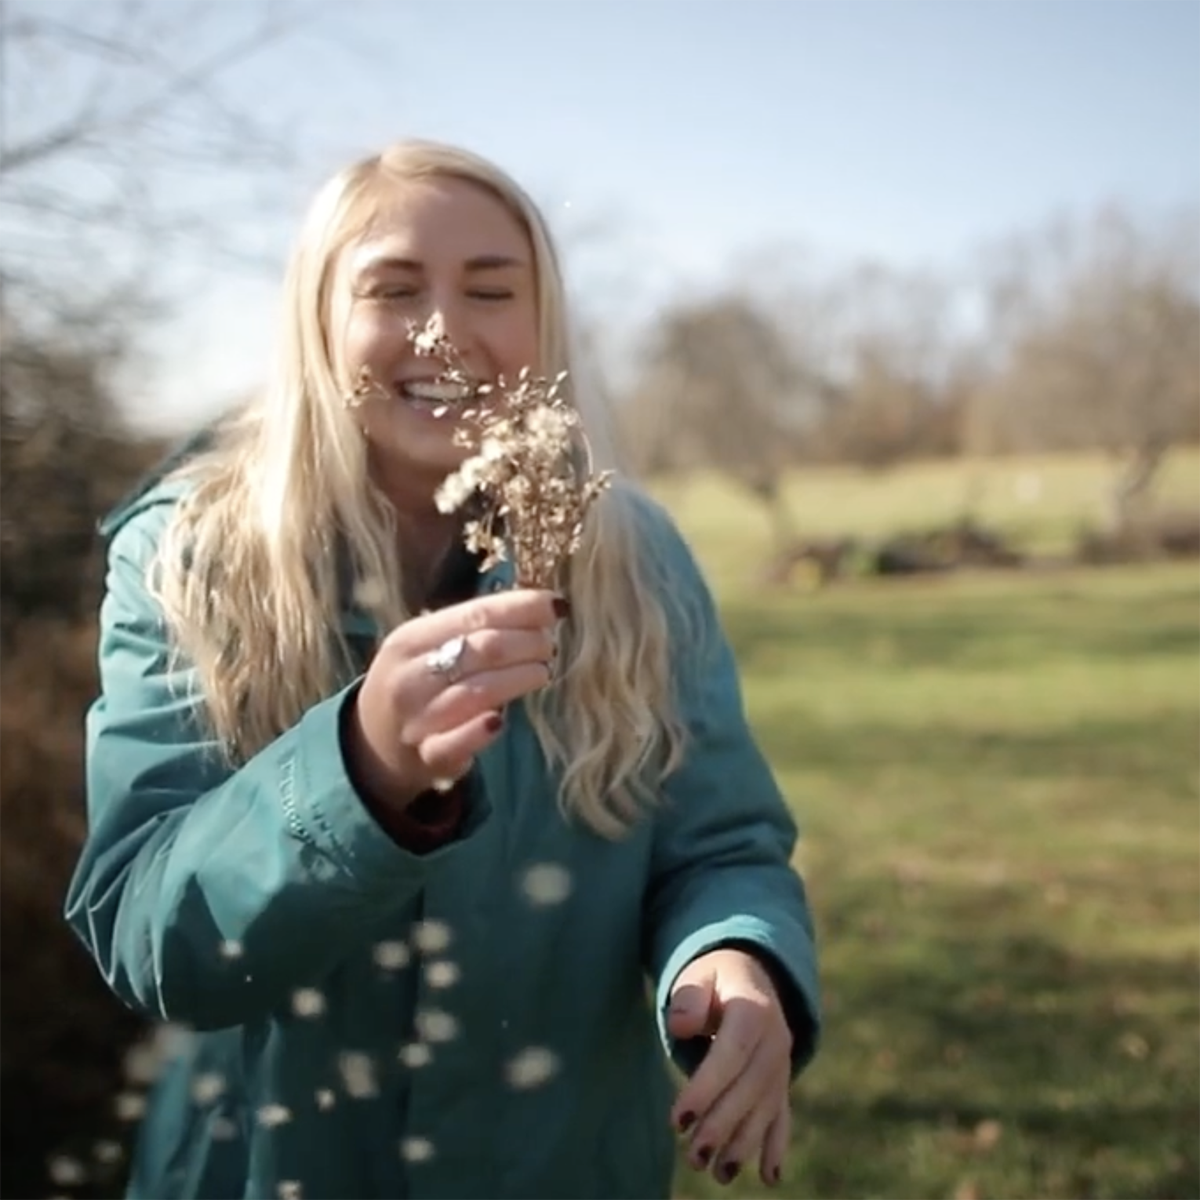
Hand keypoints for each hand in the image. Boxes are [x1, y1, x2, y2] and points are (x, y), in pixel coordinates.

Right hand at [346, 588, 565, 808]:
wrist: (374, 740)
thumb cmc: (417, 681)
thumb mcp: (427, 646)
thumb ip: (473, 629)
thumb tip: (538, 608)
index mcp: (411, 639)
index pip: (475, 615)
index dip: (520, 608)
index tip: (556, 606)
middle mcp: (410, 676)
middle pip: (482, 650)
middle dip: (527, 643)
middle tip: (550, 645)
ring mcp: (417, 719)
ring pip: (477, 692)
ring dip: (519, 678)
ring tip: (543, 671)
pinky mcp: (428, 756)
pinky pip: (454, 743)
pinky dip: (479, 731)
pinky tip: (501, 720)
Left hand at [666, 947, 793, 1186]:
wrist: (751, 973)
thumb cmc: (715, 978)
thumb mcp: (699, 974)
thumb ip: (689, 997)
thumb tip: (680, 1025)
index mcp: (754, 1009)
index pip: (731, 1055)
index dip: (706, 1089)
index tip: (677, 1121)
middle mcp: (775, 1039)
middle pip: (750, 1089)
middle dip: (722, 1126)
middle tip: (693, 1156)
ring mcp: (782, 1064)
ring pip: (766, 1109)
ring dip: (745, 1144)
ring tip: (718, 1174)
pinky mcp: (781, 1082)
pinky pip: (783, 1116)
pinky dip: (777, 1146)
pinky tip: (770, 1178)